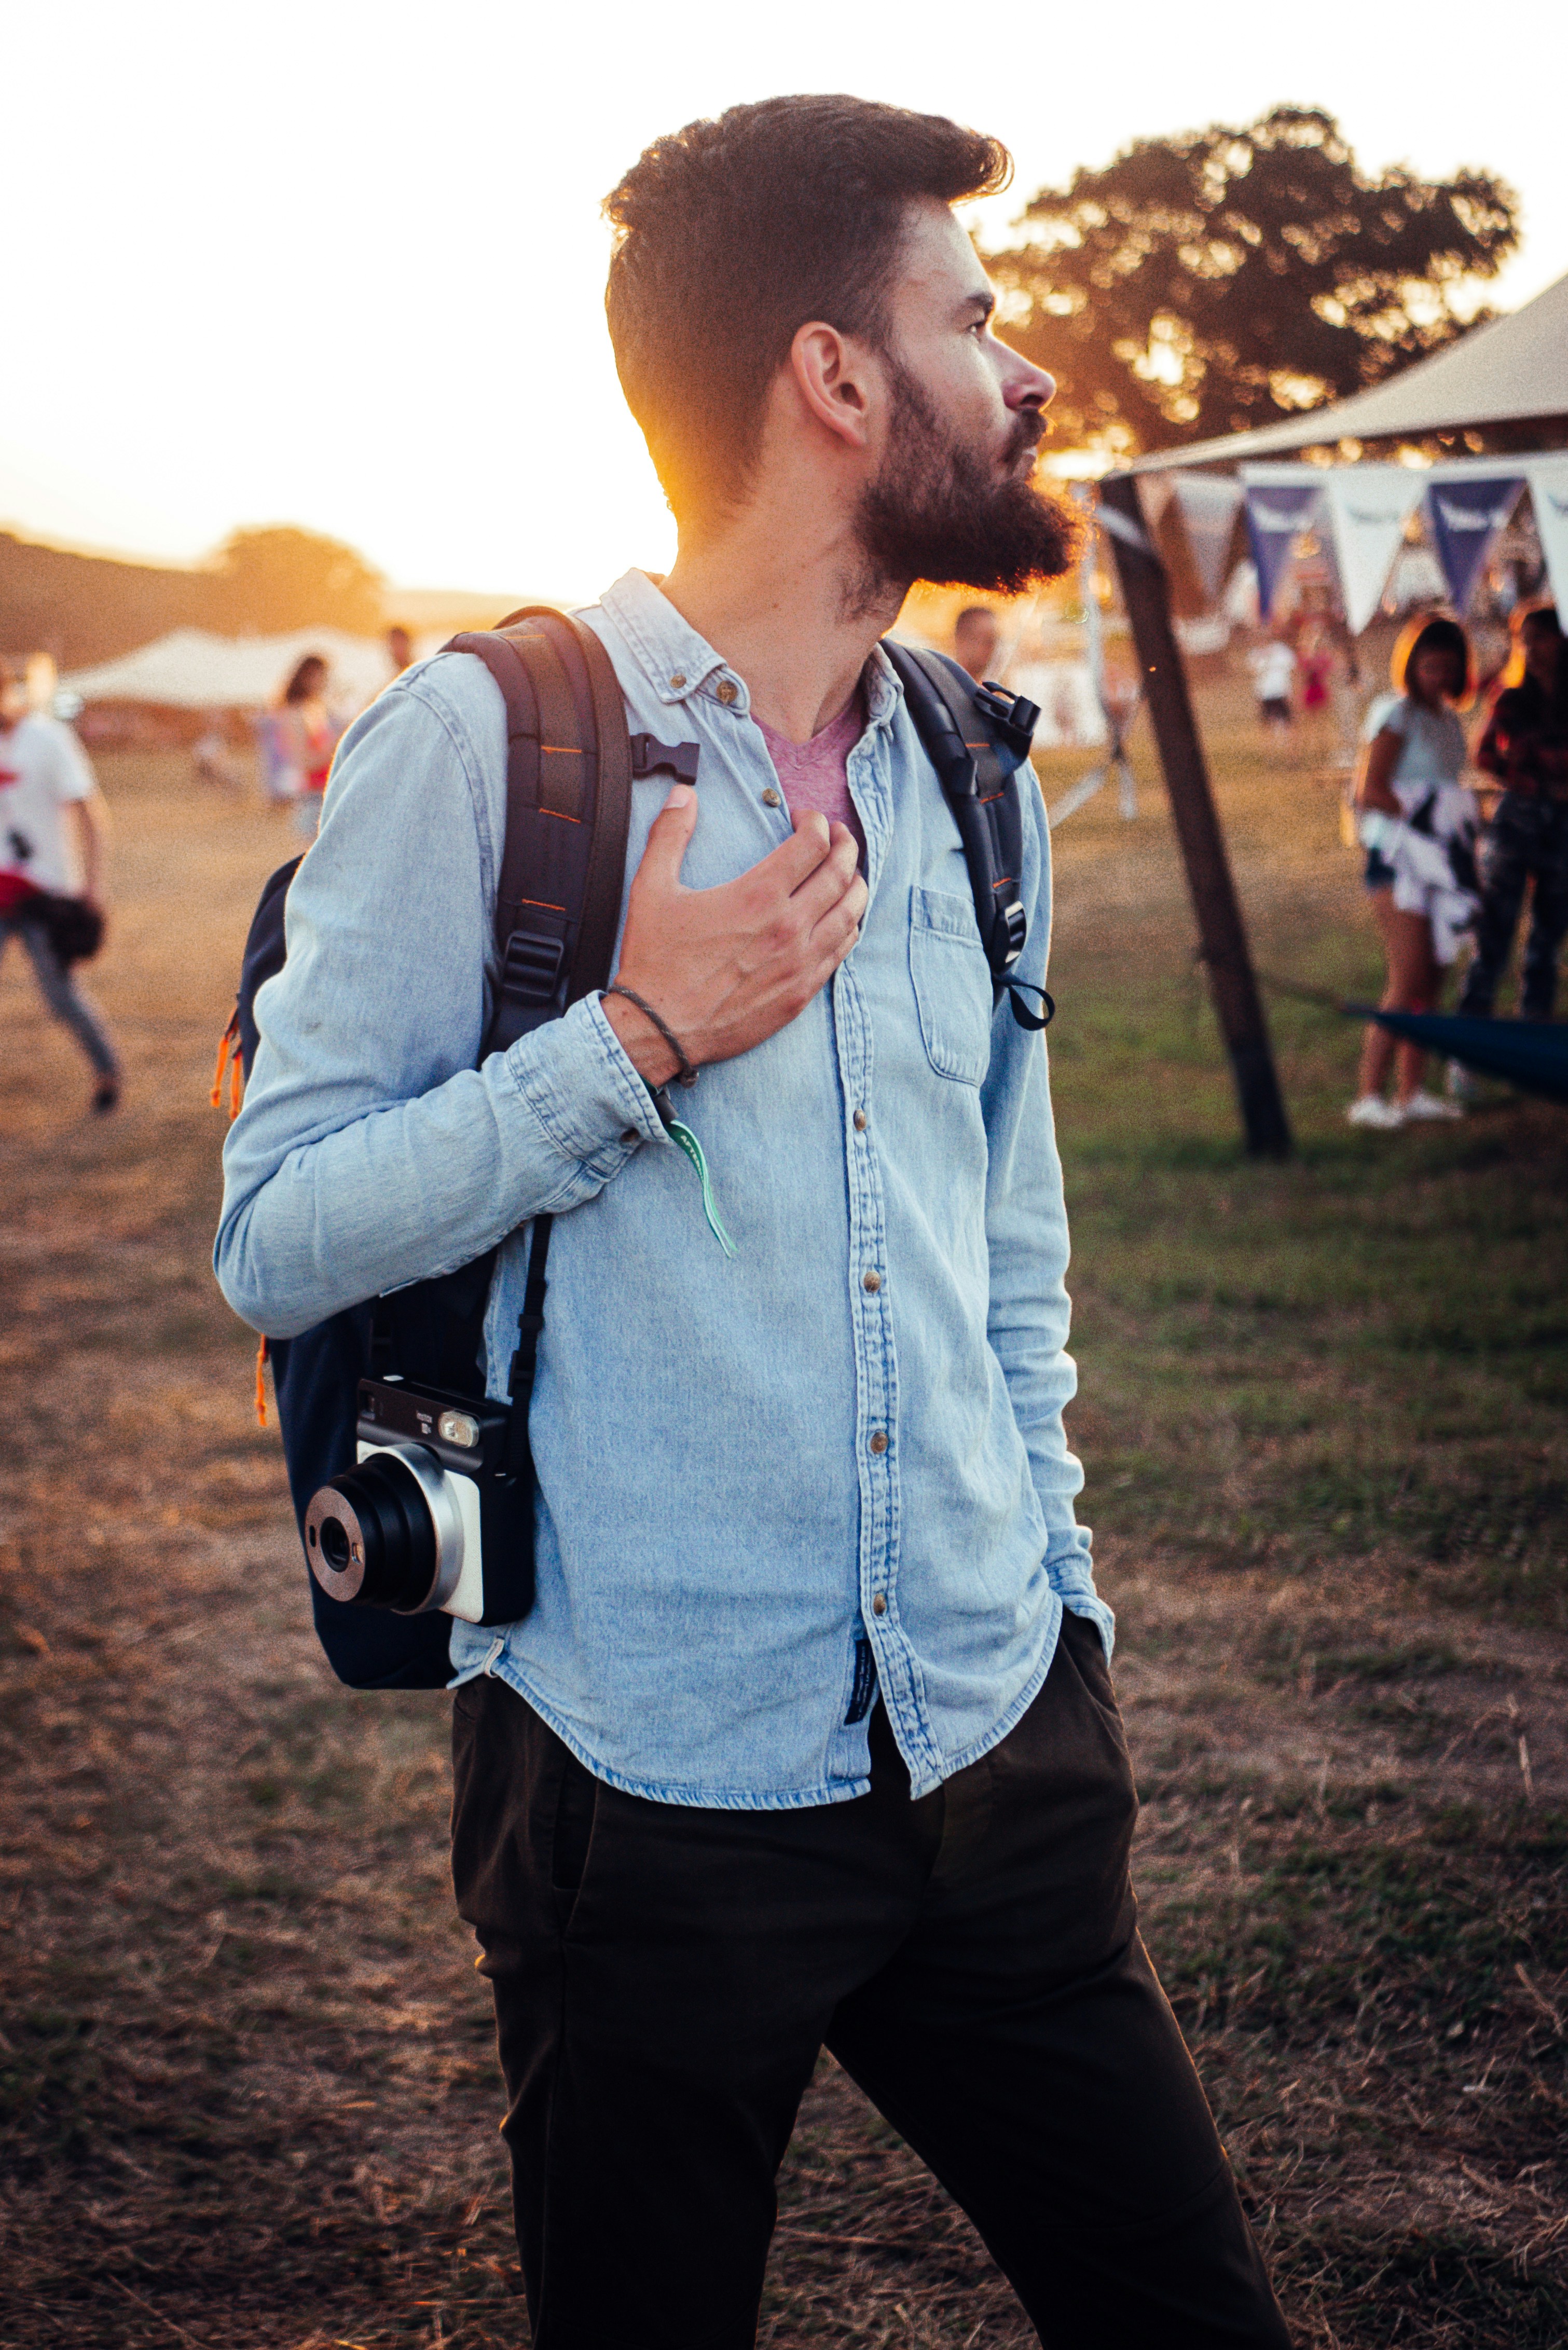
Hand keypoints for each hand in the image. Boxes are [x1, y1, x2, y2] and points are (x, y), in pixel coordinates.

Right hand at [602, 785, 867, 1085]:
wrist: (658, 1028)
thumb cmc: (655, 959)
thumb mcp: (651, 888)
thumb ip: (670, 834)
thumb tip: (684, 794)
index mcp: (758, 895)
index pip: (813, 844)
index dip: (815, 822)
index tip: (804, 820)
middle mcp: (789, 926)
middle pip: (842, 873)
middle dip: (846, 845)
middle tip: (838, 837)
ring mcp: (800, 962)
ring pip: (851, 912)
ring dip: (855, 884)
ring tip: (847, 873)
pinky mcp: (801, 992)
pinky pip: (842, 950)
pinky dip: (848, 925)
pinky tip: (840, 917)